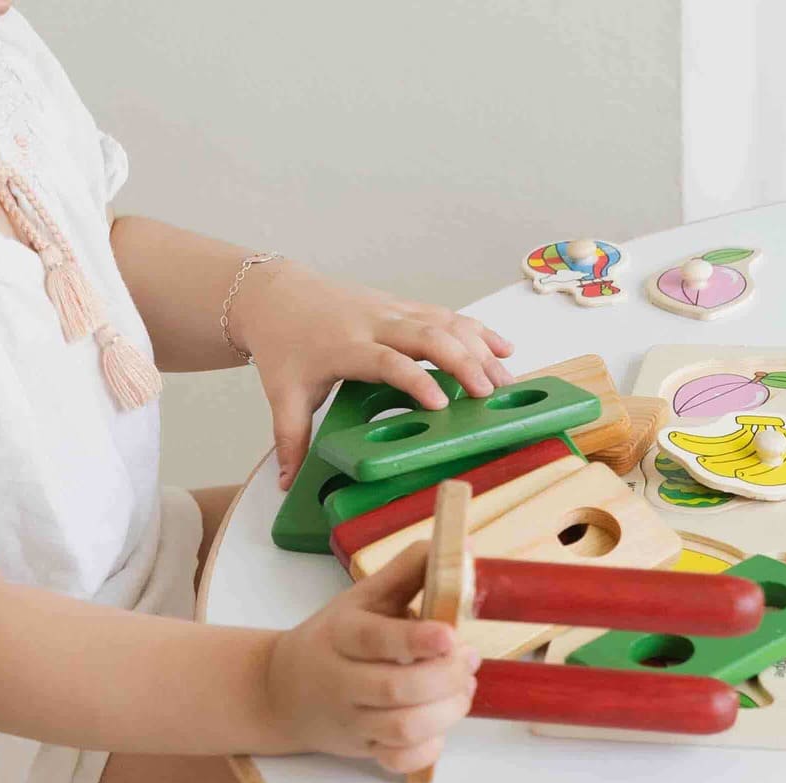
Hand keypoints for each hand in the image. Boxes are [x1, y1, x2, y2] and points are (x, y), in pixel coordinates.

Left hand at [229, 261, 516, 488]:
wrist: (279, 296)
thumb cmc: (284, 347)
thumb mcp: (283, 395)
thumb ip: (291, 439)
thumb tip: (286, 484)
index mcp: (347, 348)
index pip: (388, 362)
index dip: (416, 381)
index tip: (440, 405)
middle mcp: (375, 324)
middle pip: (429, 336)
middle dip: (464, 363)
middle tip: (489, 394)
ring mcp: (394, 311)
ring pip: (446, 323)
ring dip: (480, 348)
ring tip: (506, 380)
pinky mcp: (404, 306)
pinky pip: (447, 316)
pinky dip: (477, 331)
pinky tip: (502, 348)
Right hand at [266, 544, 478, 774]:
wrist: (279, 691)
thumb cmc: (333, 639)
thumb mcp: (361, 597)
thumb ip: (407, 571)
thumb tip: (462, 546)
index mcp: (340, 635)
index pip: (376, 639)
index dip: (416, 639)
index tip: (450, 636)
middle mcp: (340, 681)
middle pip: (398, 689)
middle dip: (447, 676)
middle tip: (467, 660)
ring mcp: (350, 721)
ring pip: (404, 728)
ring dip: (448, 711)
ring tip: (460, 690)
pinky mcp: (360, 751)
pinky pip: (398, 762)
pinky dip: (428, 750)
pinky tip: (437, 726)